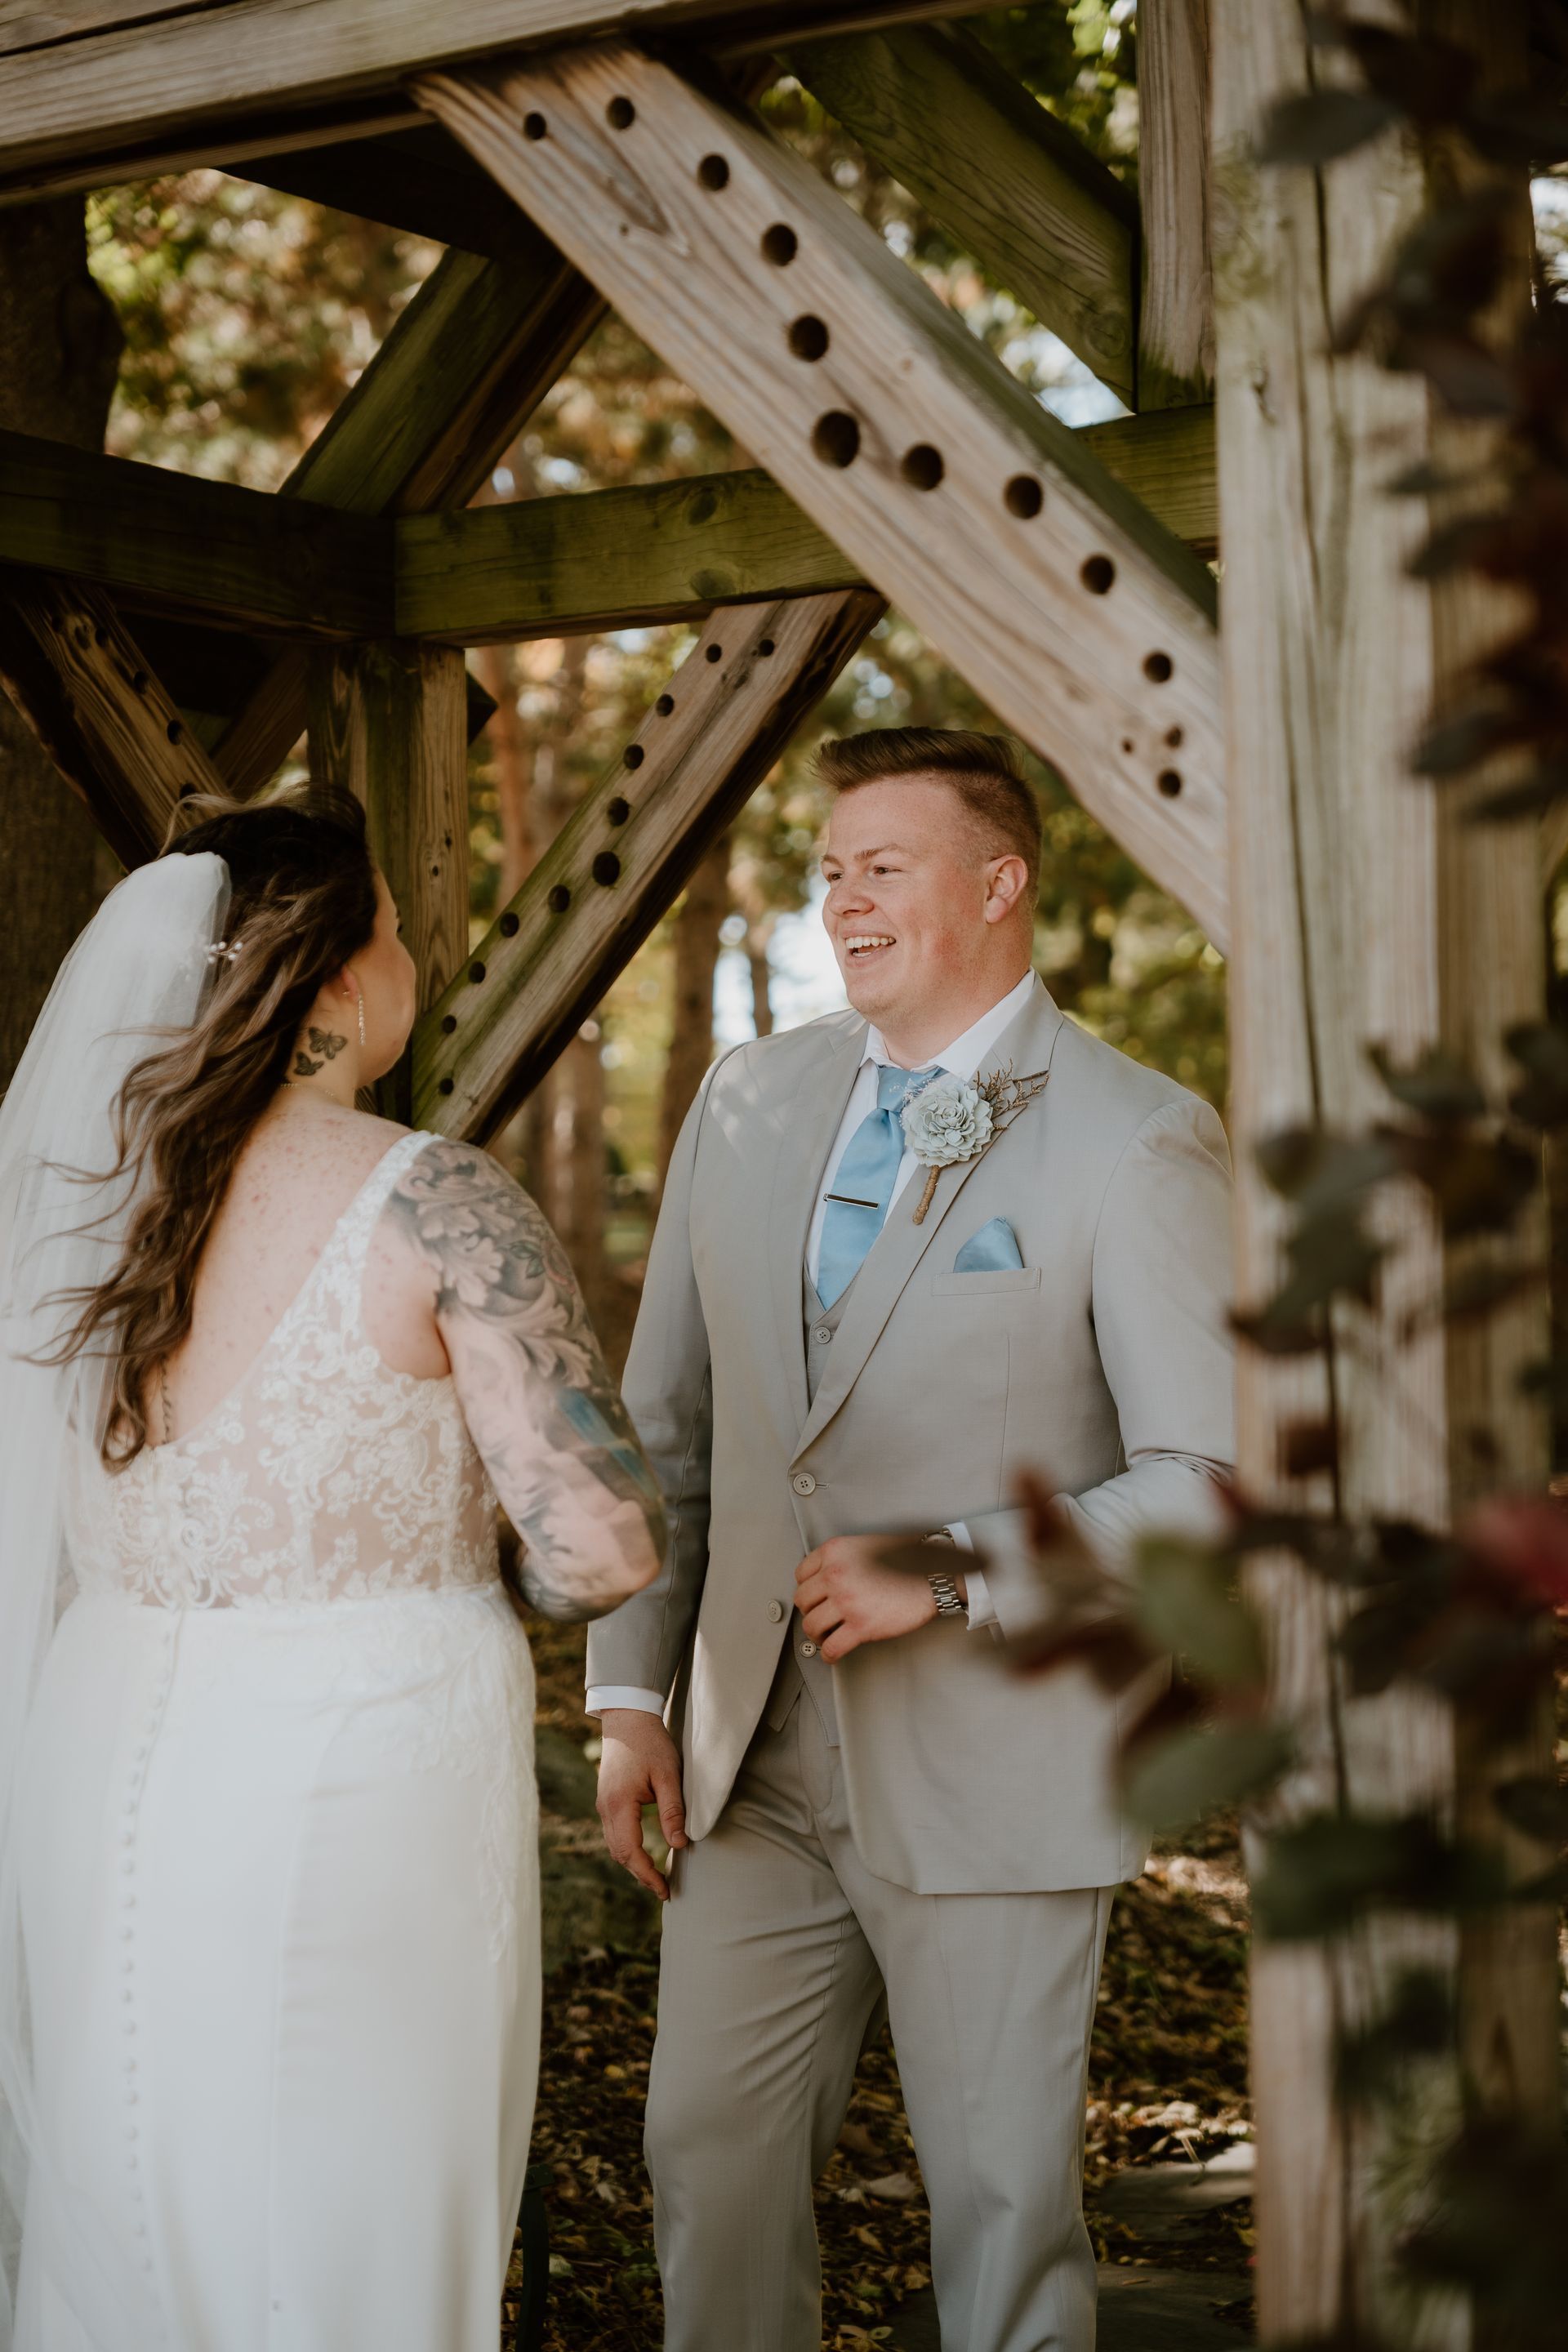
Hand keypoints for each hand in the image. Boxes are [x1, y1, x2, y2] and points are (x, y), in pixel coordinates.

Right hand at [595, 1709, 686, 1901]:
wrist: (627, 1717)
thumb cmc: (650, 1743)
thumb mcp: (668, 1775)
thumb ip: (672, 1811)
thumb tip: (679, 1845)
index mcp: (619, 1805)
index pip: (630, 1852)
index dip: (647, 1875)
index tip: (665, 1890)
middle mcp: (605, 1808)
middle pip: (619, 1853)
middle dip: (640, 1874)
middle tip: (663, 1889)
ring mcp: (603, 1804)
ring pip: (614, 1845)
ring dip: (633, 1863)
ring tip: (655, 1876)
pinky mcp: (607, 1799)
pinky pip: (614, 1833)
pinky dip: (628, 1849)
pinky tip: (643, 1852)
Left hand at [794, 1535, 963, 1660]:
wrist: (931, 1575)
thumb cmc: (906, 1561)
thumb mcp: (864, 1546)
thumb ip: (841, 1559)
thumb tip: (825, 1579)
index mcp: (835, 1552)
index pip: (801, 1574)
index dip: (807, 1589)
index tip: (812, 1598)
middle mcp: (835, 1574)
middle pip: (803, 1600)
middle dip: (810, 1611)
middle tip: (819, 1617)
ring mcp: (846, 1601)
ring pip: (811, 1625)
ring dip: (816, 1635)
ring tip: (825, 1636)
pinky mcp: (860, 1625)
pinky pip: (832, 1647)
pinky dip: (829, 1655)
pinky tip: (832, 1654)